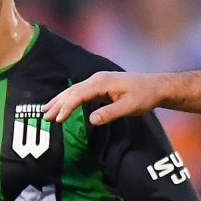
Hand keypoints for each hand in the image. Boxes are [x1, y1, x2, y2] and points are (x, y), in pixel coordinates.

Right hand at [47, 71, 169, 127]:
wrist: (156, 87)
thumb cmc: (145, 96)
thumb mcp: (129, 107)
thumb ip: (110, 113)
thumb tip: (92, 120)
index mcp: (102, 82)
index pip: (79, 94)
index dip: (67, 107)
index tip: (58, 119)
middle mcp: (97, 79)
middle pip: (72, 91)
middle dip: (57, 104)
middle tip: (44, 117)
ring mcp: (98, 82)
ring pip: (74, 91)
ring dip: (60, 101)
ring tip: (46, 112)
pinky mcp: (100, 87)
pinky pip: (80, 93)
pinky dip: (69, 100)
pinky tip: (62, 106)